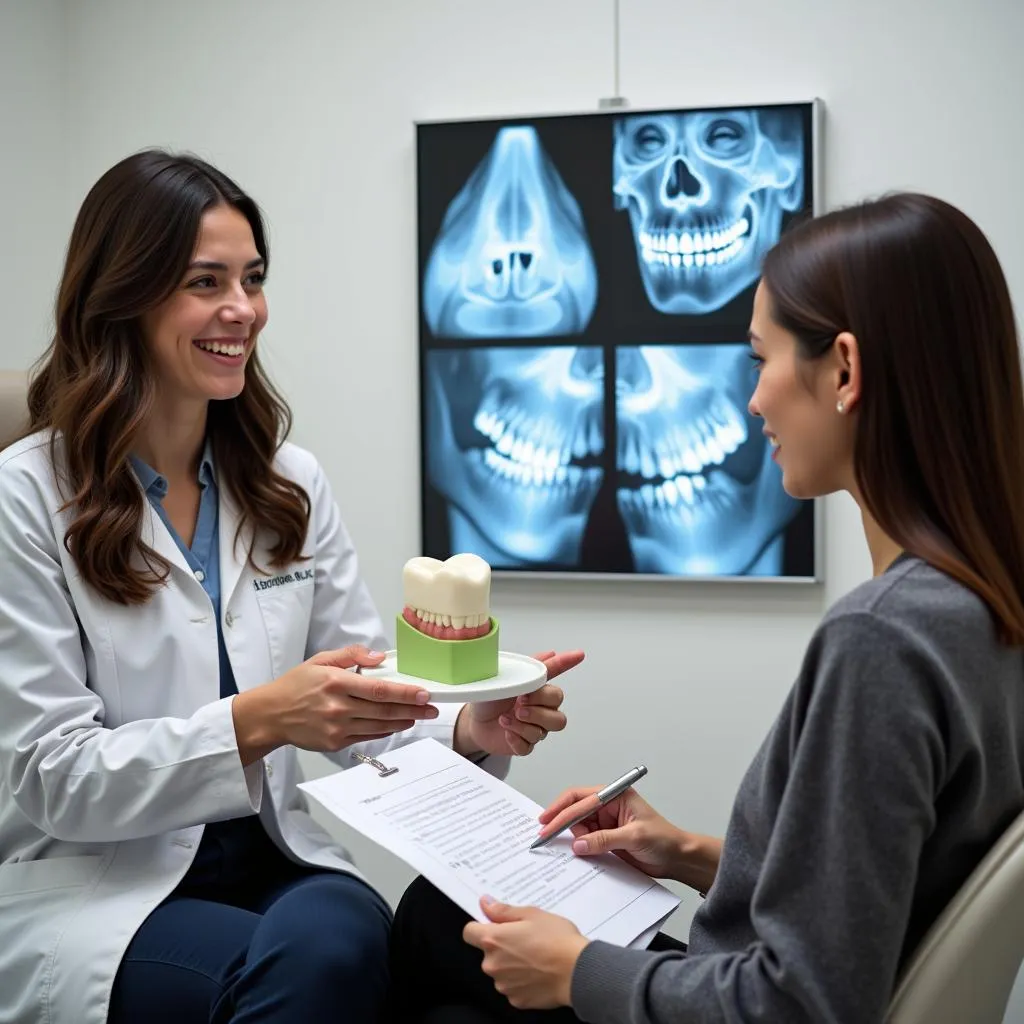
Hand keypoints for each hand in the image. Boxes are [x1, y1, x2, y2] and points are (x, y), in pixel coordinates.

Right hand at [232, 645, 438, 764]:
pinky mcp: (335, 743)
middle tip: (432, 708)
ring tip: (419, 716)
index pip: (378, 689)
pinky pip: (367, 736)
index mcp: (336, 683)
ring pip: (379, 726)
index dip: (404, 693)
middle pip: (384, 710)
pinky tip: (396, 724)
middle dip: (413, 709)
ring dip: (403, 721)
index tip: (424, 693)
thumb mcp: (320, 660)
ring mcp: (337, 728)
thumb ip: (352, 655)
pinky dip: (385, 730)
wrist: (270, 716)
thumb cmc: (296, 685)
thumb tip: (380, 657)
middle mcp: (338, 707)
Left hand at [455, 649, 582, 757]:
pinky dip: (515, 739)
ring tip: (506, 718)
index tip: (578, 654)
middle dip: (539, 708)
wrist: (473, 720)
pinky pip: (528, 746)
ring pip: (544, 731)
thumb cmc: (490, 699)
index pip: (556, 679)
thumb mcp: (505, 680)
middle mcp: (540, 711)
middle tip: (520, 704)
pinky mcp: (523, 745)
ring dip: (524, 724)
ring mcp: (533, 729)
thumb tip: (551, 653)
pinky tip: (505, 731)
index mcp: (536, 692)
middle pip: (557, 713)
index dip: (567, 665)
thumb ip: (528, 668)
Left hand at [463, 896, 588, 1009]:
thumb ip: (504, 911)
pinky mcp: (516, 1000)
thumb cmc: (557, 939)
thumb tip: (485, 903)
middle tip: (525, 939)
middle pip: (487, 953)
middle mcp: (492, 965)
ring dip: (511, 965)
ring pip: (501, 971)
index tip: (494, 925)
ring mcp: (504, 985)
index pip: (469, 932)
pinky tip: (539, 973)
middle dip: (501, 947)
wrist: (578, 972)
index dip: (479, 927)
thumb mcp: (532, 914)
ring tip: (535, 957)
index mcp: (493, 940)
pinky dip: (522, 981)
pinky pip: (513, 987)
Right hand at [537, 784, 707, 884]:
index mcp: (615, 795)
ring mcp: (606, 823)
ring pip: (577, 826)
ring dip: (569, 836)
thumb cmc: (664, 839)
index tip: (547, 824)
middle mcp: (608, 806)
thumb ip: (604, 839)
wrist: (677, 858)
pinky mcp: (605, 838)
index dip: (561, 811)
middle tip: (543, 834)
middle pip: (575, 809)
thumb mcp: (634, 837)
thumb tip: (578, 844)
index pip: (581, 800)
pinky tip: (572, 853)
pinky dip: (577, 846)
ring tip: (561, 847)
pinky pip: (585, 840)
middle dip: (559, 821)